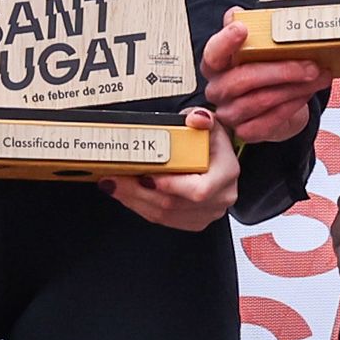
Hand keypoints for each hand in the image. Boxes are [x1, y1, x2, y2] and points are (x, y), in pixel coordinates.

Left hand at [105, 127, 245, 229]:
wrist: (217, 159)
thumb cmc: (211, 144)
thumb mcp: (210, 124)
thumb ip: (203, 119)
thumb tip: (196, 119)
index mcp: (226, 173)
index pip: (198, 190)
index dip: (169, 186)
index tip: (144, 176)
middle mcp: (219, 197)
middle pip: (173, 205)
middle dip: (137, 192)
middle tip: (114, 178)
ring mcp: (206, 213)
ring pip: (164, 215)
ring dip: (134, 200)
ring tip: (114, 185)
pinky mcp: (193, 220)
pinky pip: (163, 220)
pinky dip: (141, 207)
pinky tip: (126, 194)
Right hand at [199, 22, 321, 145]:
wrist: (278, 104)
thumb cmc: (266, 73)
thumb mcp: (262, 49)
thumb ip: (252, 31)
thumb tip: (238, 13)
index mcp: (217, 64)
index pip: (213, 52)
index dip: (225, 41)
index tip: (242, 29)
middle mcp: (218, 89)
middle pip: (241, 80)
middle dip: (280, 71)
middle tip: (308, 65)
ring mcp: (230, 113)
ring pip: (259, 101)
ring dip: (293, 88)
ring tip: (316, 77)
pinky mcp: (246, 132)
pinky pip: (268, 121)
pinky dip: (291, 107)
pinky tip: (304, 95)